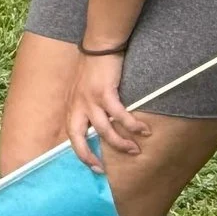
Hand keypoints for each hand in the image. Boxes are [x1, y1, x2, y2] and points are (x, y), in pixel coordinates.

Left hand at [64, 48, 147, 169]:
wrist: (100, 45)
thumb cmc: (94, 68)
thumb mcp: (83, 90)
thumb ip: (87, 108)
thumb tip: (99, 128)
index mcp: (73, 107)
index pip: (72, 136)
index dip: (81, 154)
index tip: (95, 167)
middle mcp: (78, 105)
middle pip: (80, 138)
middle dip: (91, 156)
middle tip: (104, 170)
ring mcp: (90, 99)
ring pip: (104, 130)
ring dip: (120, 142)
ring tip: (134, 149)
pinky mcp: (104, 92)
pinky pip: (119, 115)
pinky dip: (132, 125)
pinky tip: (143, 130)